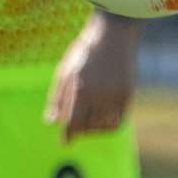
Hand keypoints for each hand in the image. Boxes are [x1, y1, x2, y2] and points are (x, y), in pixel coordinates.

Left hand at [44, 11, 142, 143]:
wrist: (112, 35)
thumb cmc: (84, 52)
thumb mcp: (64, 71)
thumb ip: (57, 98)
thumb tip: (50, 122)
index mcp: (81, 87)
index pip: (74, 121)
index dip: (68, 134)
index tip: (64, 141)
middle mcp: (99, 94)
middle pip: (88, 125)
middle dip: (80, 128)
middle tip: (75, 125)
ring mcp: (115, 95)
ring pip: (103, 125)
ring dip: (93, 128)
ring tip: (87, 118)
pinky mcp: (127, 95)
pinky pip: (117, 121)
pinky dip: (108, 124)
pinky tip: (100, 118)